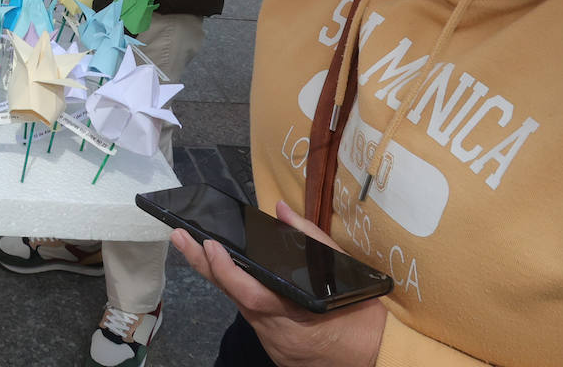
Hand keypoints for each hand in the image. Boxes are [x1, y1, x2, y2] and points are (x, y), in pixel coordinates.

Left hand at [171, 201, 386, 366]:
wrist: (383, 358)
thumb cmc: (365, 314)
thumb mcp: (344, 271)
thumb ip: (310, 239)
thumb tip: (281, 210)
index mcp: (297, 314)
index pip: (250, 295)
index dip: (226, 271)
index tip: (209, 245)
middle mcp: (280, 335)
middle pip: (235, 299)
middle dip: (205, 266)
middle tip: (180, 238)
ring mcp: (277, 347)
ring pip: (242, 310)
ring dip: (222, 280)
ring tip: (198, 251)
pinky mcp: (279, 353)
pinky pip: (256, 321)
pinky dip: (243, 297)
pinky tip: (232, 278)